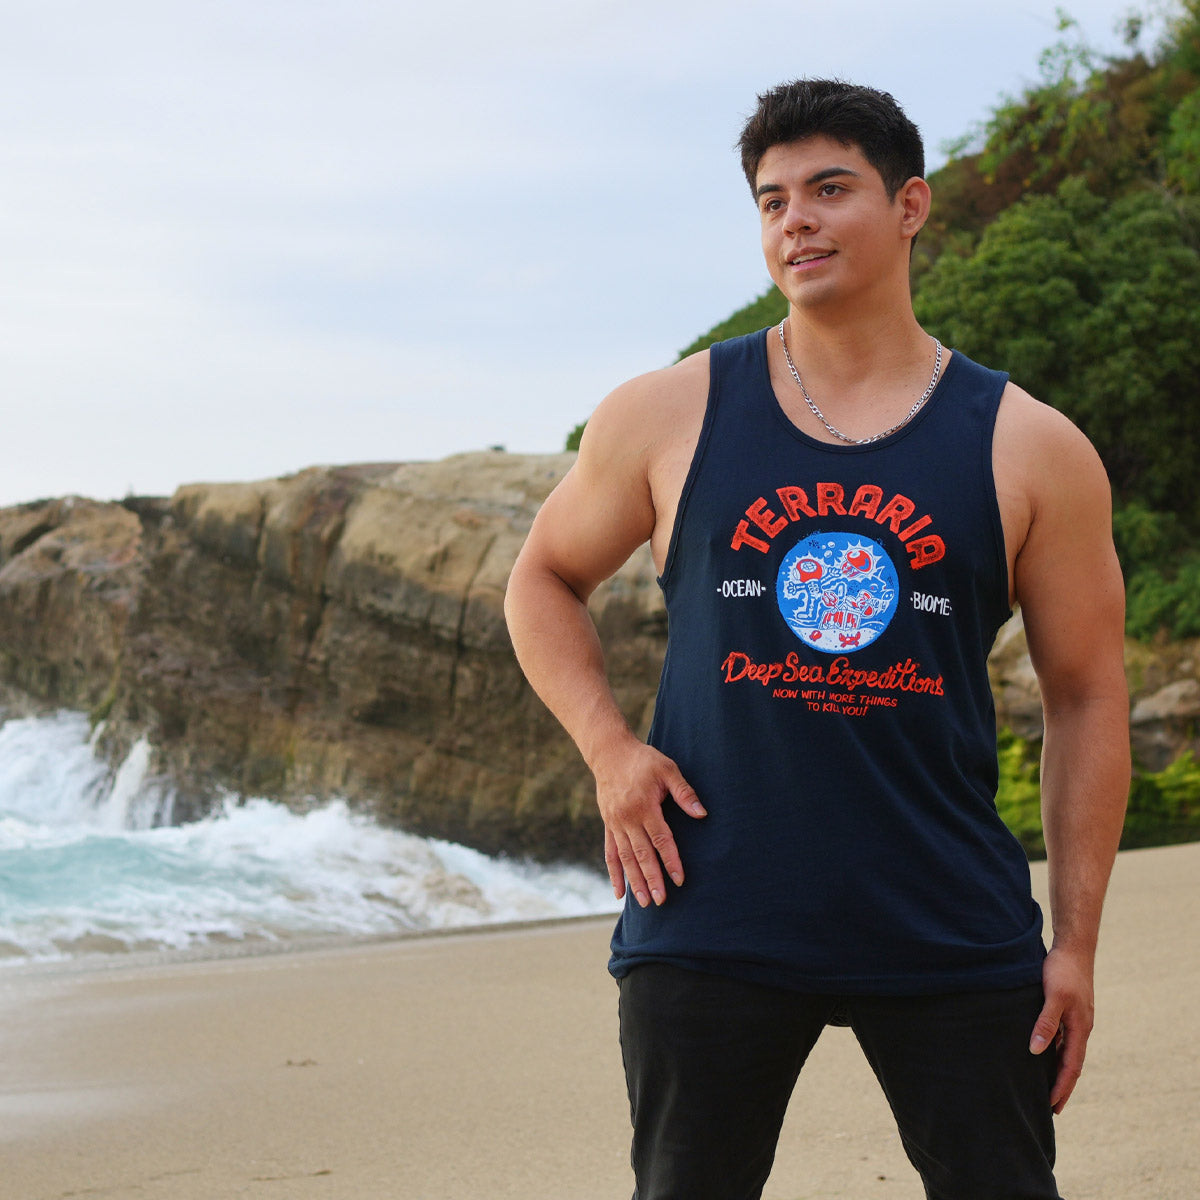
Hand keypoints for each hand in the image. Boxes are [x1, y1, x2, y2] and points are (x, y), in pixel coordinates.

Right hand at [593, 739, 705, 907]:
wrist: (610, 752)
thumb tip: (701, 814)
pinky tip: (619, 892)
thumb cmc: (643, 760)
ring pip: (625, 858)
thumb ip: (684, 793)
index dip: (671, 860)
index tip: (679, 879)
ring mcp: (615, 823)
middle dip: (652, 879)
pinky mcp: (608, 825)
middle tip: (661, 901)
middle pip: (641, 854)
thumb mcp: (667, 769)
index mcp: (644, 806)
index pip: (661, 839)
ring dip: (634, 881)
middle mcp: (627, 818)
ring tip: (643, 902)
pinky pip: (610, 853)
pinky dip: (614, 873)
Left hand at [1029, 944, 1095, 1113]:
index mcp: (1080, 1029)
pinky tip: (1043, 1054)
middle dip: (1062, 1086)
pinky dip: (1055, 1051)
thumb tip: (1036, 1052)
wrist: (1074, 948)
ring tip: (1045, 1087)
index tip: (1052, 1107)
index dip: (1062, 1088)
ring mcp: (1076, 1020)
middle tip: (1051, 1108)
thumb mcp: (1054, 997)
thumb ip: (1046, 1023)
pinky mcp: (1069, 1010)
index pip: (1072, 1067)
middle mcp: (1081, 1028)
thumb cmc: (1063, 971)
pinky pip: (1063, 1038)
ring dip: (1058, 1070)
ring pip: (1067, 1051)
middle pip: (1072, 1064)